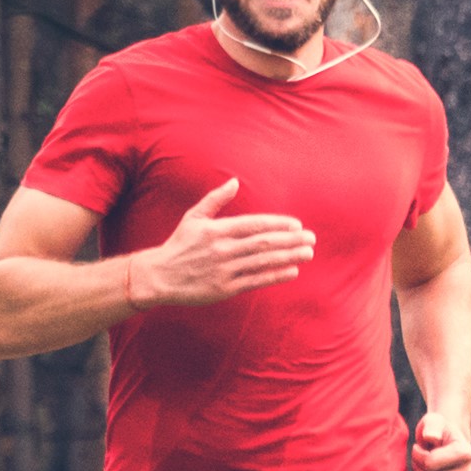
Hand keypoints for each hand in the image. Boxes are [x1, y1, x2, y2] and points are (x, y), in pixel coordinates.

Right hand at [126, 178, 316, 308]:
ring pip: (263, 261)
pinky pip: (256, 280)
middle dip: (291, 240)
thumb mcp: (193, 217)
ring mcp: (225, 269)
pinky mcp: (225, 288)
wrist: (158, 277)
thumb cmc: (179, 245)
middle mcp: (223, 249)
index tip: (297, 225)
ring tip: (308, 252)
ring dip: (288, 256)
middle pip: (264, 242)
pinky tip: (292, 271)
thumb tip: (234, 181)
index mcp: (217, 230)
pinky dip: (275, 275)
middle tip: (312, 238)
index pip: (254, 225)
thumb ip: (215, 199)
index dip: (278, 224)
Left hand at [410, 412, 470, 470]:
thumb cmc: (437, 431)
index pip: (429, 463)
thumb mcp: (433, 421)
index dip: (417, 455)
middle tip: (422, 458)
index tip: (420, 447)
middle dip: (417, 467)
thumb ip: (431, 426)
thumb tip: (431, 438)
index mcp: (466, 453)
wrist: (447, 445)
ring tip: (426, 469)